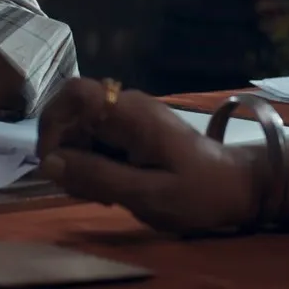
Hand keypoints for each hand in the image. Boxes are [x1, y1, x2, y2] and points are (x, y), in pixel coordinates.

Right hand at [35, 78, 264, 234]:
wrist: (238, 189)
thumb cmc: (199, 193)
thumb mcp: (148, 194)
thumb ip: (98, 177)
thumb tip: (49, 163)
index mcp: (131, 114)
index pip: (74, 94)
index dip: (53, 123)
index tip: (56, 164)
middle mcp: (127, 107)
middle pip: (71, 115)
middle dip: (66, 153)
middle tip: (87, 190)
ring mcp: (130, 118)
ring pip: (80, 130)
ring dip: (80, 163)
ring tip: (106, 194)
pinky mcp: (132, 132)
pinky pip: (96, 141)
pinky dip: (94, 165)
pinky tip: (114, 189)